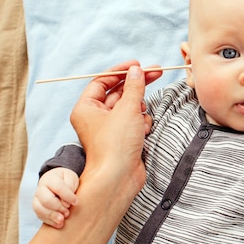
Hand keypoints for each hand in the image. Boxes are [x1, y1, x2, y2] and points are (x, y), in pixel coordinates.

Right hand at [32, 167, 78, 227]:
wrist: (58, 182)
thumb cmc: (67, 181)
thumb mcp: (72, 178)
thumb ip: (70, 187)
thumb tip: (66, 204)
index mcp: (51, 179)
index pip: (58, 187)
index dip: (68, 196)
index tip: (76, 202)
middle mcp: (41, 188)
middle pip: (46, 200)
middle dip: (58, 208)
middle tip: (67, 213)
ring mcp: (37, 198)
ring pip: (39, 209)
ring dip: (52, 216)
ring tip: (62, 220)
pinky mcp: (37, 208)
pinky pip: (40, 216)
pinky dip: (49, 221)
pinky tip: (59, 224)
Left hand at [69, 60, 160, 200]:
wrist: (119, 178)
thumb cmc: (115, 145)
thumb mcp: (127, 109)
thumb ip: (134, 87)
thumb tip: (137, 71)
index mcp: (87, 108)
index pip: (103, 81)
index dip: (121, 71)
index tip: (138, 65)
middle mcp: (96, 118)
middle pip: (119, 93)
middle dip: (136, 87)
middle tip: (156, 72)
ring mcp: (110, 129)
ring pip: (130, 108)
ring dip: (140, 110)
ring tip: (140, 120)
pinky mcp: (123, 140)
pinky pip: (136, 122)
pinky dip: (142, 124)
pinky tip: (143, 131)